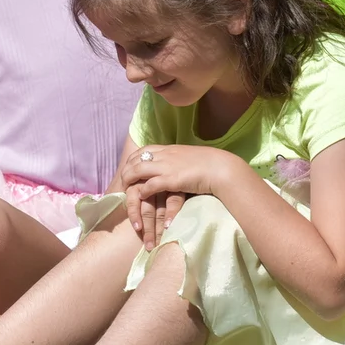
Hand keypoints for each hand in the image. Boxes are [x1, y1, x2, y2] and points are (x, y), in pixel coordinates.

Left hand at [120, 145, 241, 246]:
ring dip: (129, 180)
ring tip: (125, 190)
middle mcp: (165, 155)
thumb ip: (178, 159)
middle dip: (126, 170)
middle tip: (121, 181)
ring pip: (138, 169)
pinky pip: (151, 184)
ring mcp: (167, 166)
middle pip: (136, 159)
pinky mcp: (172, 179)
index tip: (128, 167)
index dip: (133, 159)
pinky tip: (140, 196)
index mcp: (169, 149)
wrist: (222, 168)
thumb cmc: (210, 165)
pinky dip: (143, 190)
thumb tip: (174, 164)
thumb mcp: (190, 157)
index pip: (144, 150)